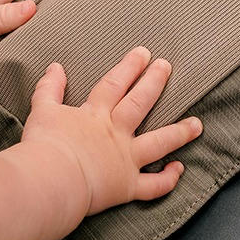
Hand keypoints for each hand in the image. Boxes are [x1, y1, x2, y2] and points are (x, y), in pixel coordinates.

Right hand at [21, 47, 202, 215]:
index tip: (143, 53)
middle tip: (167, 67)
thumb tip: (55, 67)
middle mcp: (116, 133)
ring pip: (159, 143)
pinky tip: (179, 169)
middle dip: (155, 82)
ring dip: (180, 132)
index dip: (130, 67)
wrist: (50, 179)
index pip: (115, 85)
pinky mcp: (127, 186)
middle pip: (140, 103)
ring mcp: (125, 159)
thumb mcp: (42, 110)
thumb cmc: (44, 146)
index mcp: (95, 115)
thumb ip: (50, 89)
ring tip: (197, 124)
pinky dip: (168, 179)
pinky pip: (153, 185)